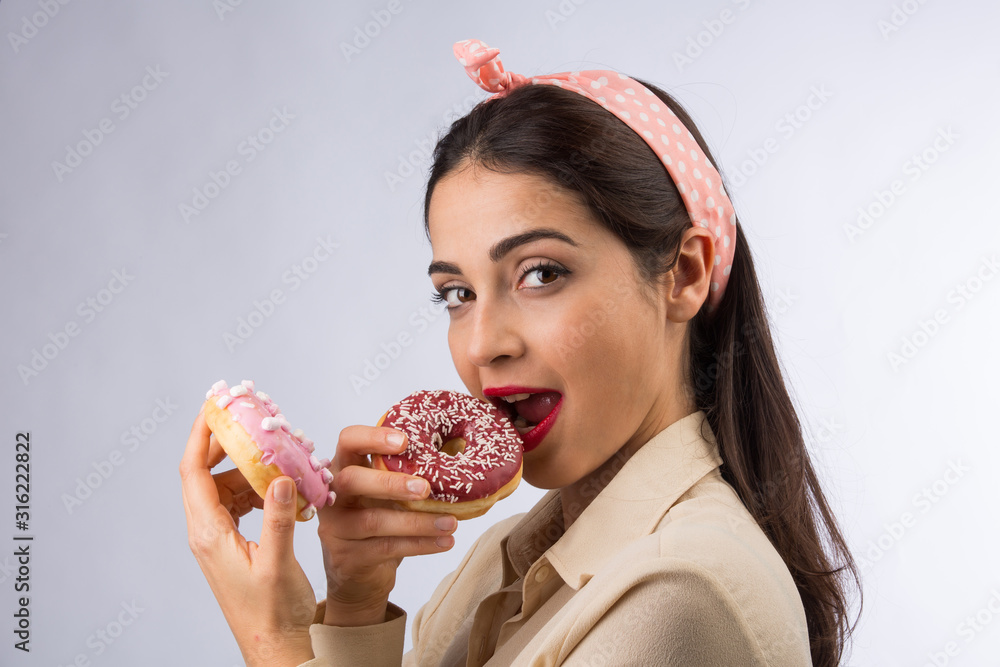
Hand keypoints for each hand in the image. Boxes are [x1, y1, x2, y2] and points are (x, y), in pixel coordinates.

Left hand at [180, 408, 315, 666]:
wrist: (277, 648)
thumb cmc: (275, 613)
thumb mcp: (278, 563)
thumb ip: (277, 518)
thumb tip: (277, 477)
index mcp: (209, 535)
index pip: (194, 472)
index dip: (201, 435)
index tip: (215, 406)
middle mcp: (208, 533)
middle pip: (207, 473)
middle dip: (226, 442)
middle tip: (249, 416)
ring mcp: (219, 539)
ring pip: (226, 487)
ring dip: (248, 466)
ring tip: (277, 452)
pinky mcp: (234, 545)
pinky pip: (240, 503)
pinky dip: (258, 488)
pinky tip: (283, 487)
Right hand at [317, 425, 456, 626]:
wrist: (357, 571)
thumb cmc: (377, 517)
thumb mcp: (384, 491)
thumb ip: (402, 472)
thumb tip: (453, 455)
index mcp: (344, 468)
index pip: (348, 441)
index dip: (372, 437)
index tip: (404, 441)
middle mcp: (334, 496)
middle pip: (351, 480)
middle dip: (389, 482)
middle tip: (424, 488)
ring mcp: (336, 528)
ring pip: (374, 521)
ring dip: (417, 522)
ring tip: (450, 522)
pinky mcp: (347, 557)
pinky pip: (386, 548)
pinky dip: (420, 544)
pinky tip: (444, 541)